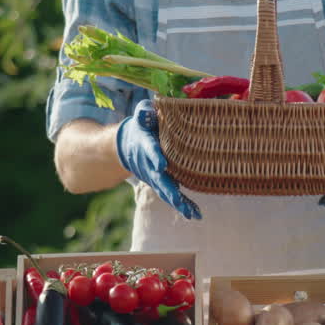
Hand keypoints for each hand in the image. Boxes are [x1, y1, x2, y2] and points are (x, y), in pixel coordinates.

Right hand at [116, 99, 200, 219]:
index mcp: (145, 143)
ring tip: (191, 214)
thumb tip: (148, 110)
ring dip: (178, 203)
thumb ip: (144, 111)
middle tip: (177, 199)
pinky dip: (183, 205)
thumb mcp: (142, 114)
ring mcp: (154, 177)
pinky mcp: (161, 183)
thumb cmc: (143, 125)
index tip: (162, 164)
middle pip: (158, 178)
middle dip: (168, 189)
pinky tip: (195, 214)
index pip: (150, 150)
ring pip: (165, 191)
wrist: (129, 145)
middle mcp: (148, 164)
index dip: (155, 157)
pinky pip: (172, 195)